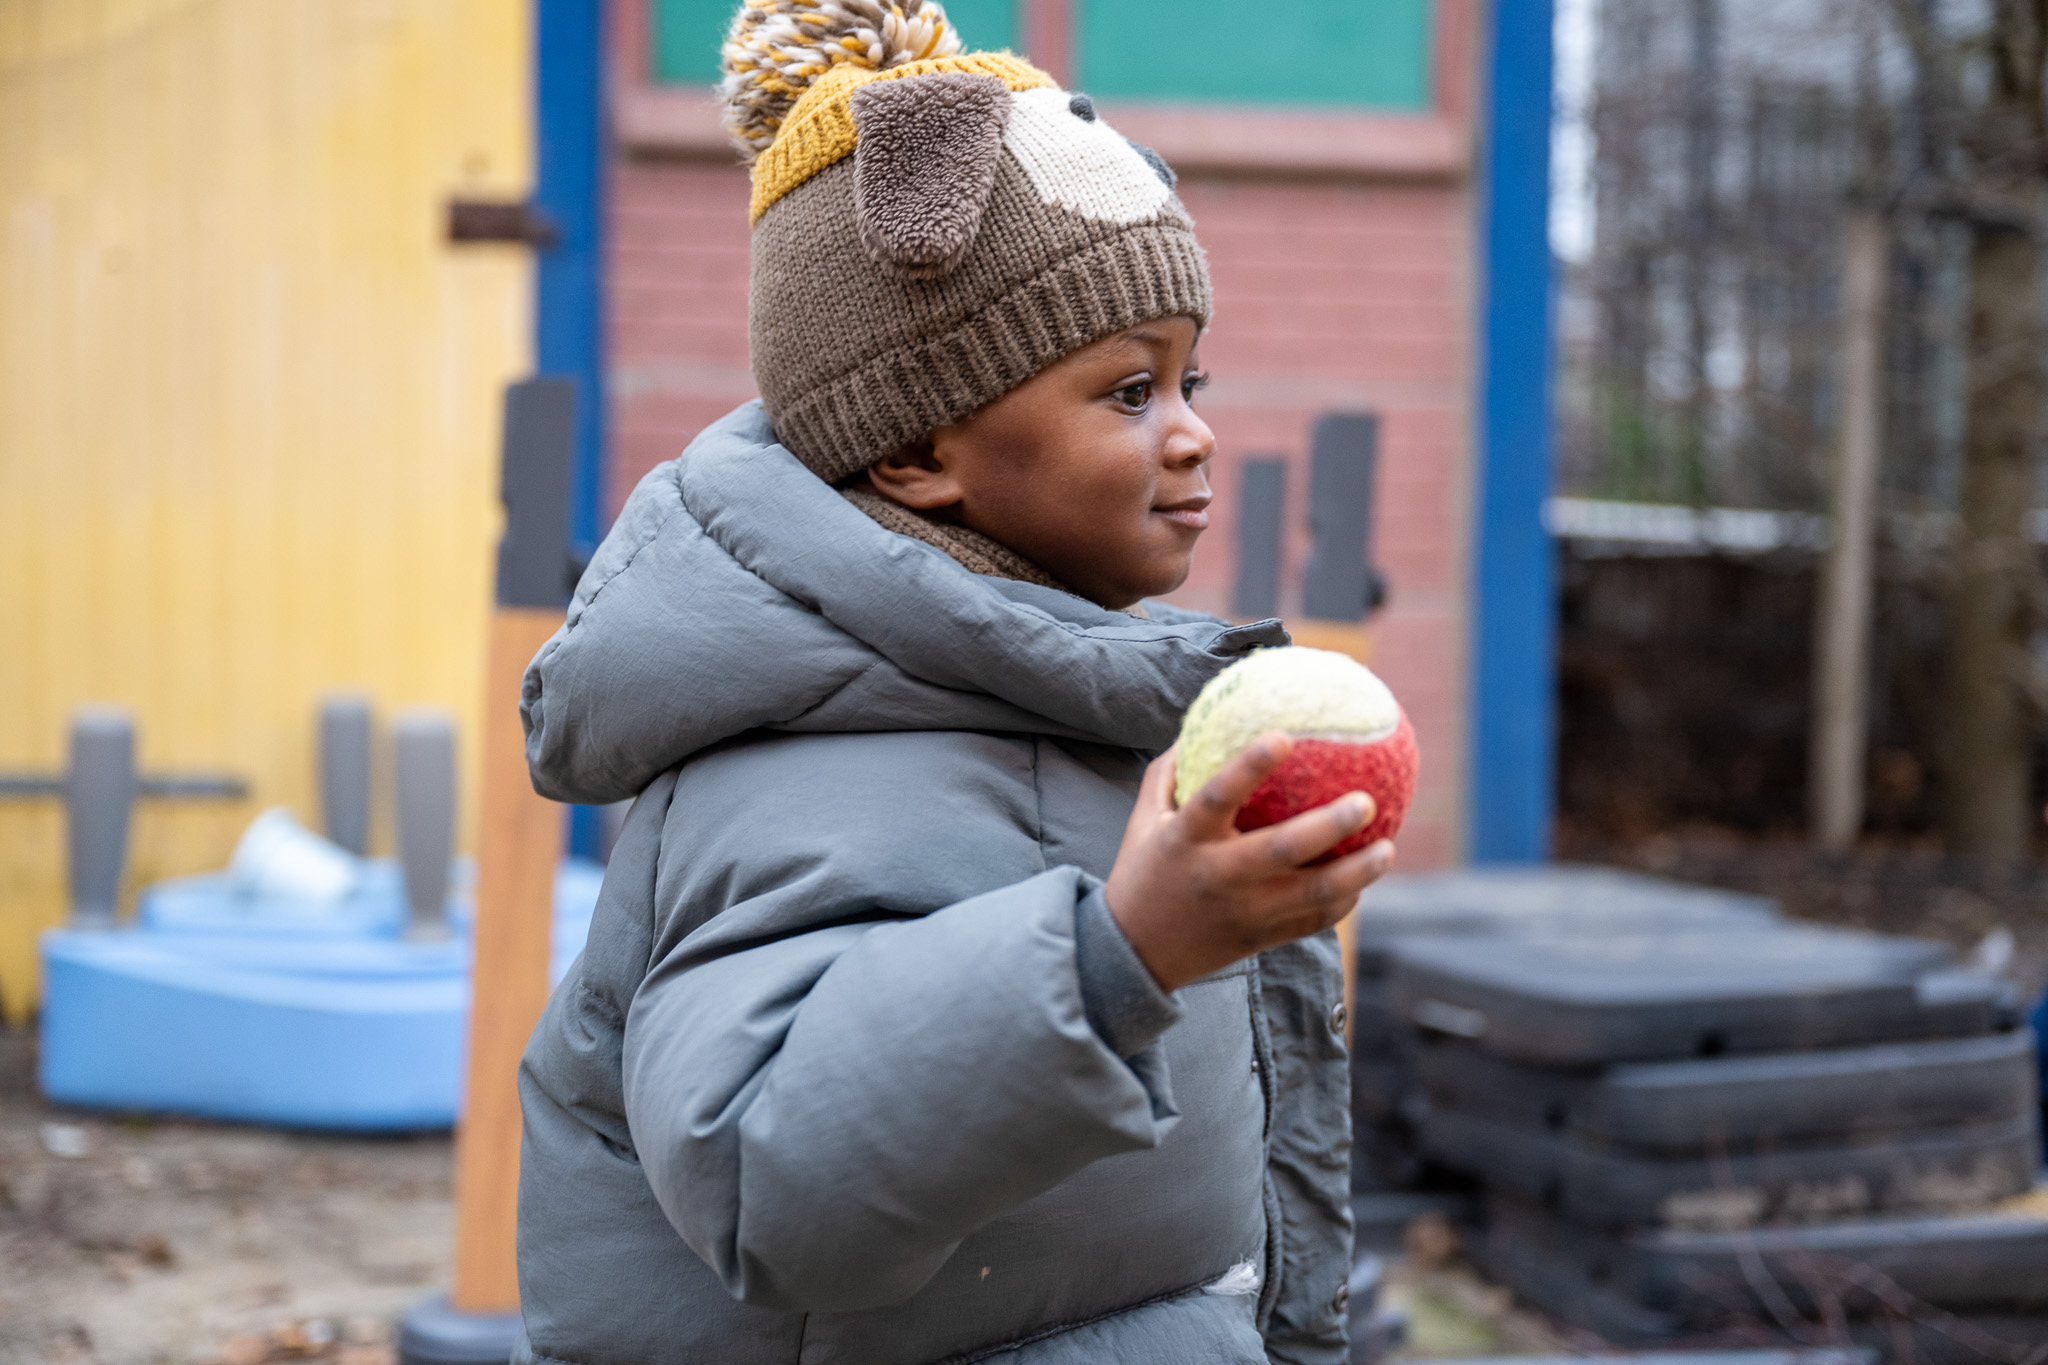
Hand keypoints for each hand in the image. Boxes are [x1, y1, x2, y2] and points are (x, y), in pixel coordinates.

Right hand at [1102, 734, 1395, 991]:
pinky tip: (1363, 880)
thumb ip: (1169, 773)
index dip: (1250, 765)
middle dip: (1329, 825)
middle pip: (1282, 849)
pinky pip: (1312, 921)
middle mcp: (1218, 875)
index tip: (1285, 735)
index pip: (1218, 794)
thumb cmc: (1143, 872)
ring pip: (1311, 895)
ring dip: (1356, 873)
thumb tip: (1205, 721)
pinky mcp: (1261, 938)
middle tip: (1367, 801)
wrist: (1135, 954)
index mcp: (1186, 838)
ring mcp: (1244, 911)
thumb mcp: (1143, 820)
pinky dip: (1343, 901)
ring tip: (1388, 849)